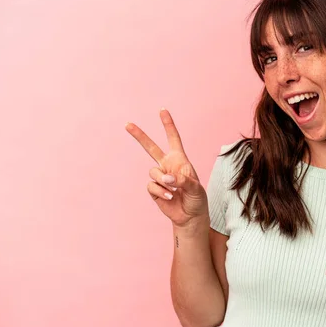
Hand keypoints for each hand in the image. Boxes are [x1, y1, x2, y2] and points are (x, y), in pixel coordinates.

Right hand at [125, 108, 207, 226]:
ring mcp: (160, 177)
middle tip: (128, 125)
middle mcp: (168, 165)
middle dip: (140, 136)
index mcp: (180, 160)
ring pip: (153, 171)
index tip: (162, 110)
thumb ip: (182, 180)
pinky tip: (170, 197)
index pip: (173, 139)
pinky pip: (152, 186)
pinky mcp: (154, 189)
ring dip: (163, 181)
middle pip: (151, 148)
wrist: (190, 216)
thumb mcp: (195, 187)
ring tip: (174, 190)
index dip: (168, 125)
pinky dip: (161, 192)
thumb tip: (166, 177)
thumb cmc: (196, 198)